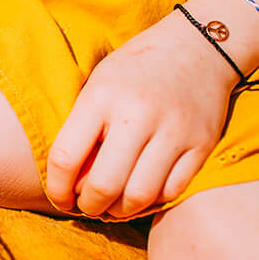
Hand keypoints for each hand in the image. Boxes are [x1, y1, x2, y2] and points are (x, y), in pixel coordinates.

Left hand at [46, 10, 239, 218]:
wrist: (195, 48)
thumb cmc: (133, 70)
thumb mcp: (96, 86)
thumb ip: (81, 127)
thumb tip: (68, 181)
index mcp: (100, 98)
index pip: (66, 157)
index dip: (57, 188)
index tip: (59, 198)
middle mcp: (136, 115)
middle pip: (104, 184)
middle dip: (89, 205)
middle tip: (86, 206)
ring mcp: (172, 131)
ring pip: (140, 194)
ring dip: (120, 211)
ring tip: (111, 206)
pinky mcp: (201, 144)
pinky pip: (172, 190)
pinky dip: (152, 202)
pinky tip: (140, 196)